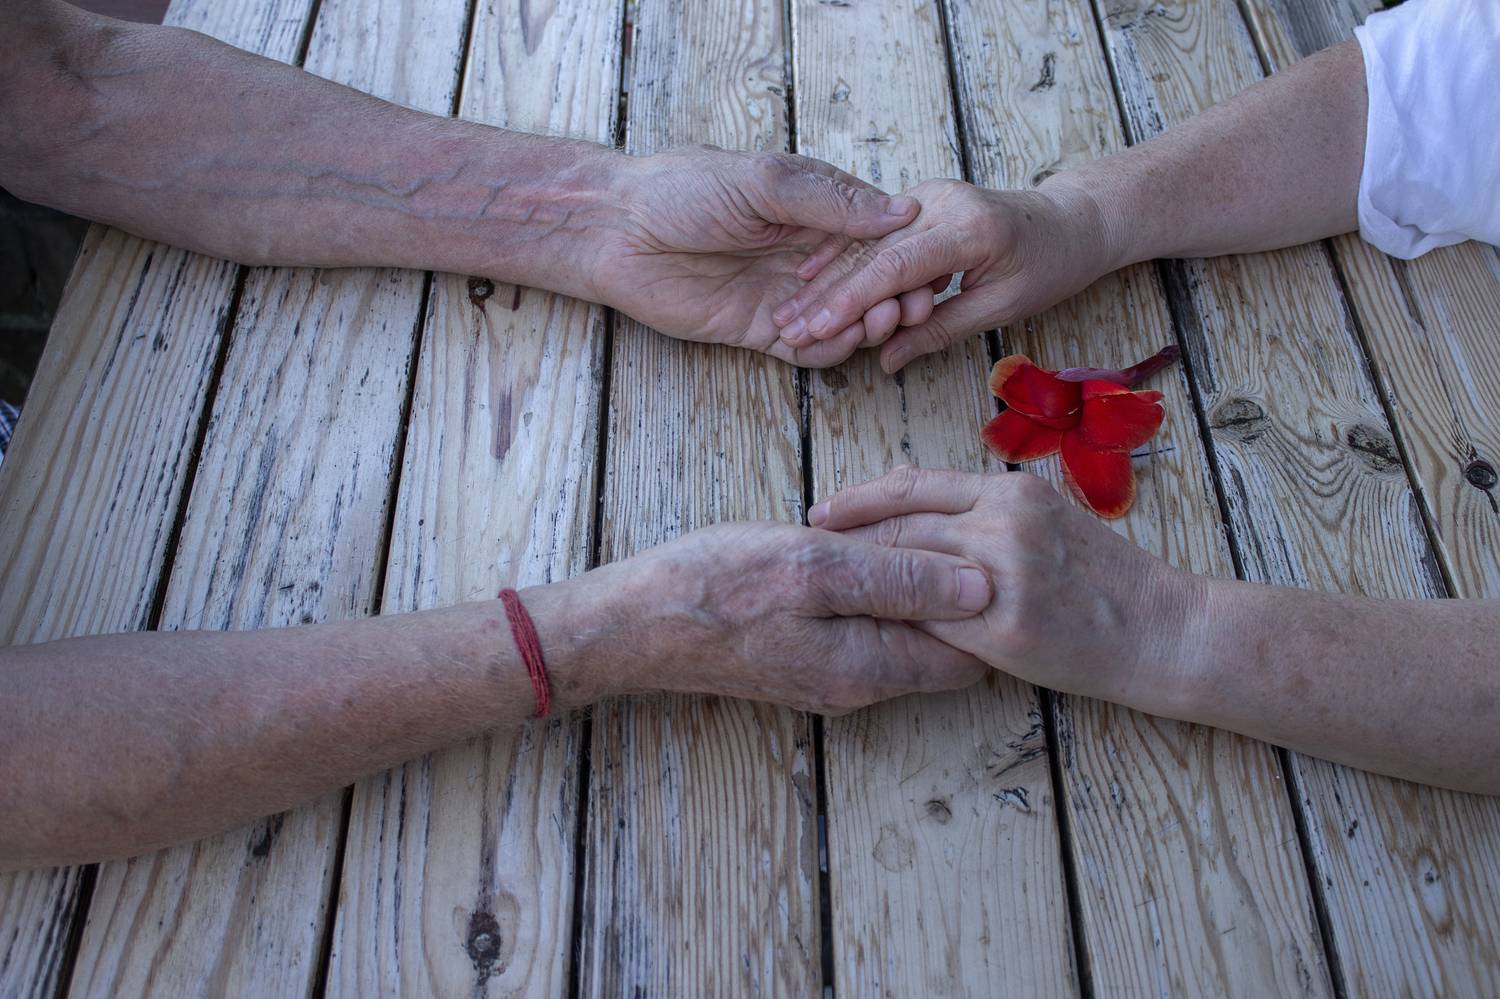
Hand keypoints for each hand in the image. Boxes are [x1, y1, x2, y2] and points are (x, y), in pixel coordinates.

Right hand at [556, 520, 990, 713]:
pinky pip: (864, 630)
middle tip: (938, 529)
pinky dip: (873, 593)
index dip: (988, 605)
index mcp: (872, 667)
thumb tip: (983, 589)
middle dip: (952, 594)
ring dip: (910, 588)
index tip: (980, 550)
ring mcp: (830, 677)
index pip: (970, 657)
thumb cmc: (717, 586)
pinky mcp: (805, 661)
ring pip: (902, 636)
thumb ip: (900, 580)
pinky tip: (854, 552)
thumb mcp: (814, 566)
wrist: (635, 622)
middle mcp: (860, 686)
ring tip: (894, 532)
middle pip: (941, 648)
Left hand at [590, 145, 939, 366]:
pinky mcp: (760, 330)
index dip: (903, 255)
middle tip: (905, 306)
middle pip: (868, 282)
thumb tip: (901, 211)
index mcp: (814, 207)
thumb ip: (828, 200)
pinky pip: (808, 350)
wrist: (616, 233)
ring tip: (873, 325)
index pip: (877, 235)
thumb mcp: (762, 181)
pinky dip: (829, 351)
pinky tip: (836, 343)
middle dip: (890, 296)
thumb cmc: (680, 190)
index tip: (925, 269)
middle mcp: (806, 252)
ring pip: (844, 319)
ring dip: (863, 325)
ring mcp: (785, 294)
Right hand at [771, 178, 1121, 371]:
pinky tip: (807, 276)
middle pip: (870, 252)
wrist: (1069, 222)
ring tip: (789, 312)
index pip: (894, 267)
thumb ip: (938, 330)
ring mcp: (928, 196)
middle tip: (787, 328)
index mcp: (968, 228)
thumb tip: (887, 361)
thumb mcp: (1000, 308)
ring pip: (865, 241)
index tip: (816, 329)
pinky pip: (874, 232)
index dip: (850, 301)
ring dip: (824, 278)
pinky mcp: (919, 201)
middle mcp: (941, 202)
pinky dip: (841, 256)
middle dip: (825, 294)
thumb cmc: (1047, 268)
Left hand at [806, 467, 1203, 714]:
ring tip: (825, 591)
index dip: (858, 499)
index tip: (821, 513)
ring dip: (860, 583)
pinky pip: (926, 624)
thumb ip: (987, 511)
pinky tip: (867, 630)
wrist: (1161, 628)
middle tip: (805, 554)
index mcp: (1010, 491)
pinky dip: (893, 624)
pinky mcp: (1001, 629)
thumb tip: (917, 509)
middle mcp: (1001, 523)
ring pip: (902, 572)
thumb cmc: (1104, 577)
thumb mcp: (1048, 519)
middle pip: (897, 527)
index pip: (912, 486)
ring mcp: (1000, 576)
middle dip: (845, 542)